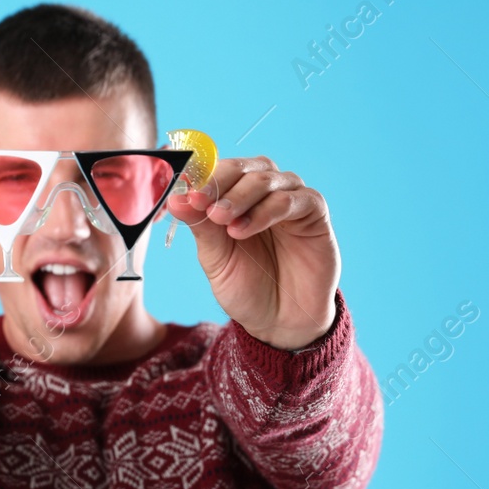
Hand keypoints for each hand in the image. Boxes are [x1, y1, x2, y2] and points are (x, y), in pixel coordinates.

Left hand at [166, 156, 339, 349]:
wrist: (280, 320)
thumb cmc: (246, 286)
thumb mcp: (215, 258)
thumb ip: (200, 227)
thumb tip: (174, 199)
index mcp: (236, 197)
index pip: (218, 171)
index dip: (200, 177)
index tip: (183, 193)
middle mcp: (264, 192)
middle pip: (243, 168)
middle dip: (219, 183)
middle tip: (202, 202)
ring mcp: (290, 199)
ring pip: (266, 179)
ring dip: (240, 196)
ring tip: (221, 220)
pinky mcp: (314, 212)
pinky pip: (293, 199)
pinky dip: (267, 210)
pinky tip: (244, 229)